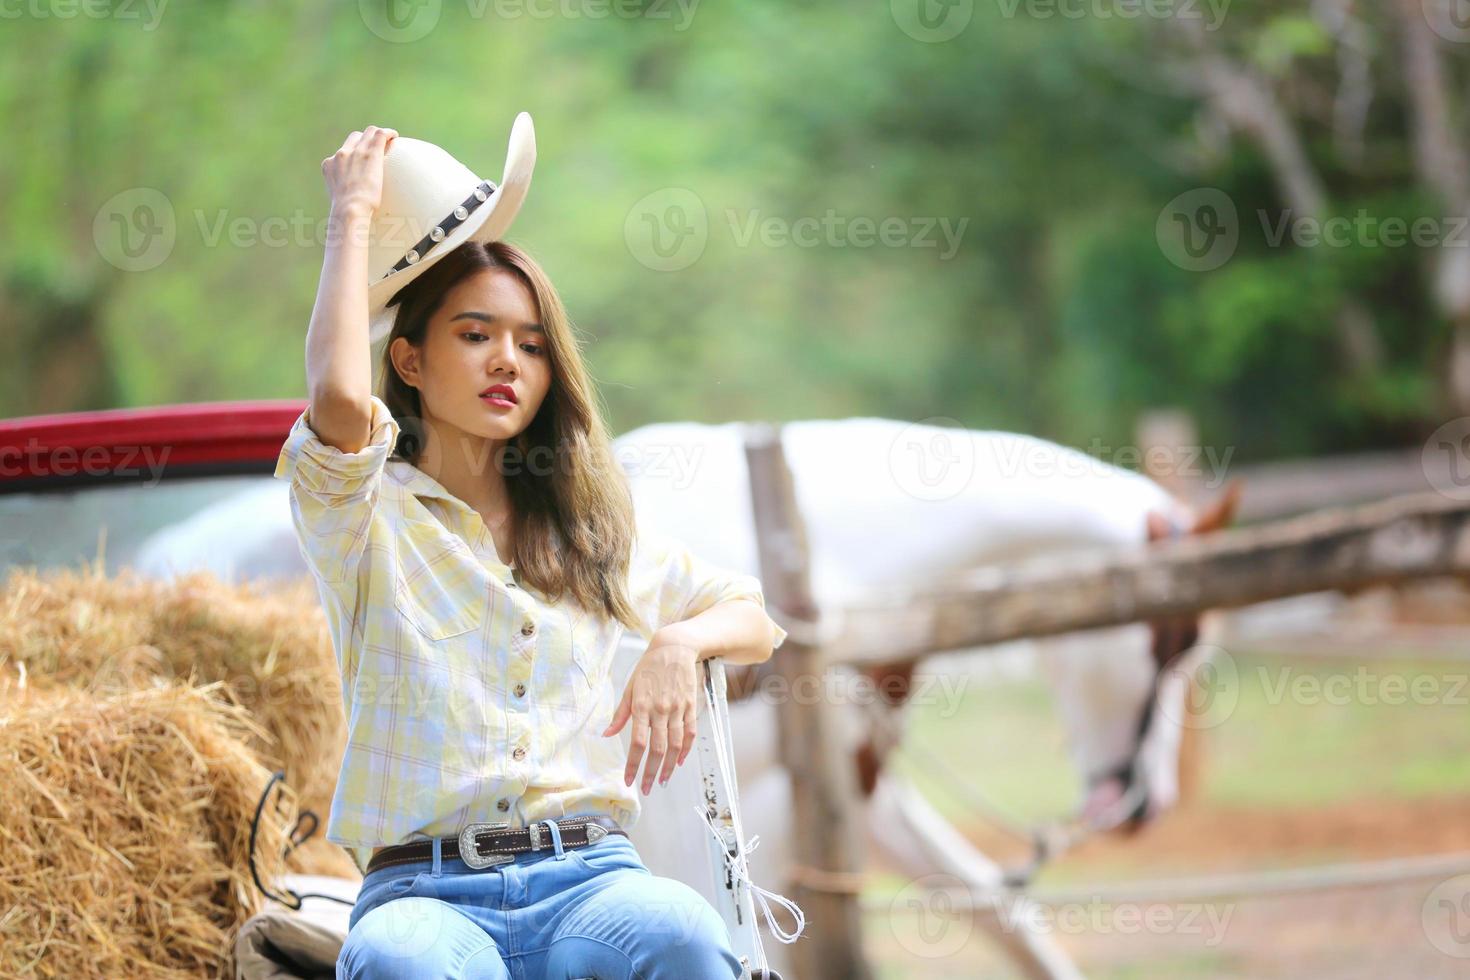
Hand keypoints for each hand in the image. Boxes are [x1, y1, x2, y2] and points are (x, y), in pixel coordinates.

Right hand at [321, 125, 397, 217]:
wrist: (349, 209)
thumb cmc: (347, 214)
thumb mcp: (340, 202)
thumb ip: (344, 198)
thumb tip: (350, 211)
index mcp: (329, 165)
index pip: (342, 151)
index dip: (354, 152)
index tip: (363, 158)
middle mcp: (341, 154)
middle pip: (354, 137)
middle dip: (366, 140)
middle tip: (378, 148)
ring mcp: (356, 152)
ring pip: (368, 132)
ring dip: (378, 135)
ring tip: (389, 140)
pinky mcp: (371, 153)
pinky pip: (381, 134)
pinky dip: (389, 133)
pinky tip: (395, 136)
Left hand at [602, 631, 700, 795]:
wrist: (675, 648)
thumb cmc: (649, 667)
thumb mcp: (629, 687)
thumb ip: (620, 713)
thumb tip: (607, 734)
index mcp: (641, 706)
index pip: (637, 743)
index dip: (633, 765)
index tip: (628, 780)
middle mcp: (660, 710)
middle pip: (657, 749)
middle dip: (651, 773)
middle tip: (648, 789)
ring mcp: (678, 709)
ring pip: (675, 745)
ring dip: (669, 766)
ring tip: (663, 780)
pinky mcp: (690, 706)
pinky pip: (690, 732)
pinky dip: (686, 749)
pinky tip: (680, 761)